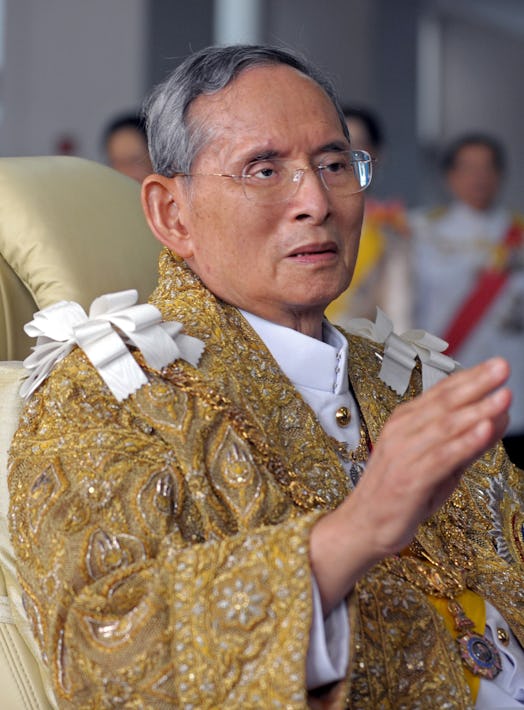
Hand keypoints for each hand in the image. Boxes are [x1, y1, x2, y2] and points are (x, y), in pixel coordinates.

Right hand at [310, 357, 510, 612]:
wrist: (364, 526)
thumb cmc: (399, 494)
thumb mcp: (437, 464)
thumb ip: (465, 442)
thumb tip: (496, 418)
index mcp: (406, 422)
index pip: (442, 393)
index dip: (470, 377)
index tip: (496, 365)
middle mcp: (403, 431)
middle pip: (444, 403)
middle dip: (476, 384)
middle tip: (501, 368)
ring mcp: (404, 454)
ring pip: (445, 426)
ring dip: (476, 410)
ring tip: (502, 398)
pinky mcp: (410, 479)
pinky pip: (441, 457)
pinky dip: (464, 443)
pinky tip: (483, 431)